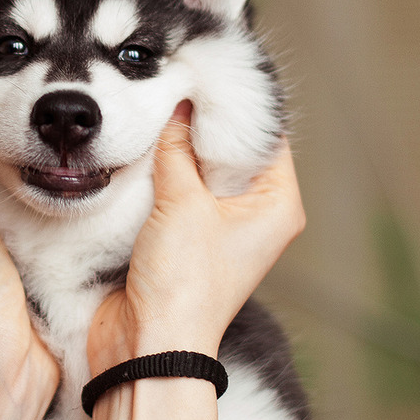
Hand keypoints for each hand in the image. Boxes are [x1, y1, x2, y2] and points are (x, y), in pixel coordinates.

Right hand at [88, 100, 305, 372]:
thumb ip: (178, 148)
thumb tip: (180, 105)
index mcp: (276, 205)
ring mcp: (219, 227)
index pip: (268, 137)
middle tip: (180, 83)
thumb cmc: (183, 283)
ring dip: (179, 148)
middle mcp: (254, 215)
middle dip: (204, 124)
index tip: (213, 74)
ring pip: (202, 170)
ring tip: (158, 108)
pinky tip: (144, 146)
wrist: (145, 344)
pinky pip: (178, 190)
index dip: (241, 105)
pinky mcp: (186, 237)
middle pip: (233, 151)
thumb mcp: (183, 202)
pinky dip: (162, 170)